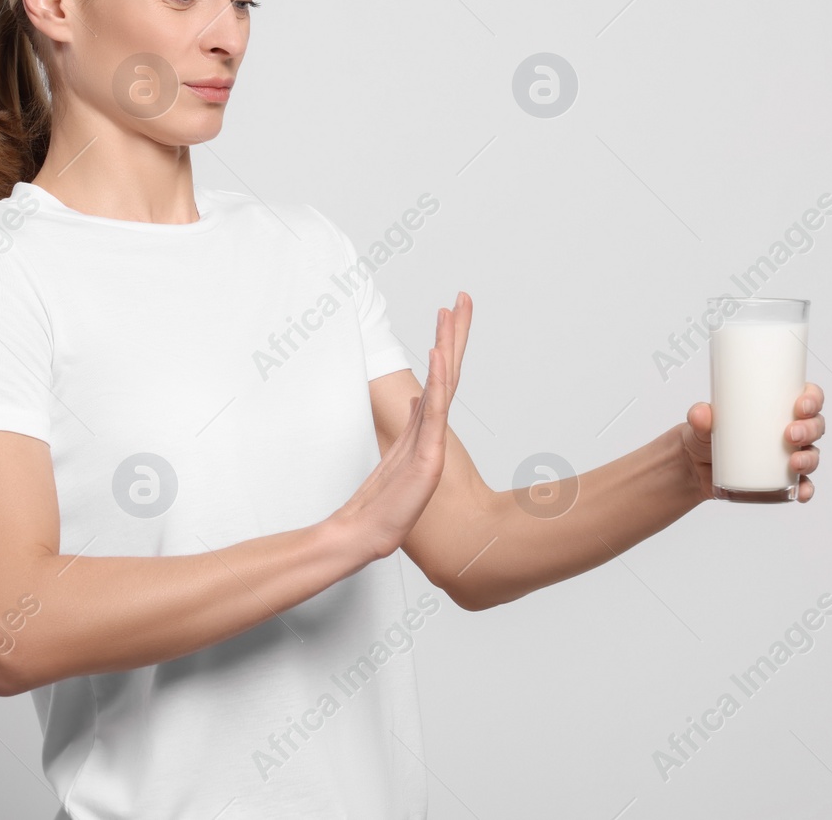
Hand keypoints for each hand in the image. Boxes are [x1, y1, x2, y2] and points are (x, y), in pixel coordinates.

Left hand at [329, 293, 469, 560]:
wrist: (368, 534)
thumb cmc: (382, 502)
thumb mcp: (397, 454)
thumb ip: (413, 424)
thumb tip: (419, 396)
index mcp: (424, 426)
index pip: (441, 375)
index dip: (448, 342)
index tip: (452, 312)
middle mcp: (431, 430)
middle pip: (448, 371)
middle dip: (456, 333)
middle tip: (463, 297)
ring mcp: (431, 443)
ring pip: (443, 385)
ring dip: (446, 346)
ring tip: (450, 314)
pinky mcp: (427, 459)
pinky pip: (433, 413)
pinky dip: (436, 383)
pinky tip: (437, 358)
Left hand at [678, 382, 824, 502]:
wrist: (695, 466)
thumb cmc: (707, 434)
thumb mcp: (701, 422)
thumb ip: (700, 416)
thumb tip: (701, 414)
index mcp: (778, 406)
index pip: (808, 396)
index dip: (812, 399)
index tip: (800, 405)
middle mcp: (789, 429)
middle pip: (815, 425)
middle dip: (809, 429)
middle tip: (790, 434)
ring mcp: (788, 454)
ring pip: (811, 453)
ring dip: (809, 458)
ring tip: (794, 463)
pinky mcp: (781, 478)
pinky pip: (802, 484)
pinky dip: (805, 489)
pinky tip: (801, 492)